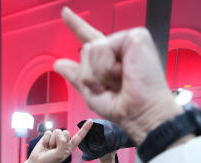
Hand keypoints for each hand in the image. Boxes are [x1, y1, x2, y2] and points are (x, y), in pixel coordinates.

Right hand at [26, 124, 89, 162]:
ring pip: (56, 131)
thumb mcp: (60, 154)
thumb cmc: (50, 161)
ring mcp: (56, 138)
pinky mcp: (48, 136)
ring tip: (49, 148)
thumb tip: (59, 133)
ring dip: (52, 141)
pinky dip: (46, 140)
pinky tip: (45, 145)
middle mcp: (64, 141)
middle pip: (66, 132)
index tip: (91, 120)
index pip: (79, 136)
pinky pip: (48, 132)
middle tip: (54, 149)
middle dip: (59, 140)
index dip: (85, 128)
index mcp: (70, 146)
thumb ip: (62, 143)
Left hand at [54, 8, 180, 144]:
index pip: (89, 37)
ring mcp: (128, 40)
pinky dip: (109, 67)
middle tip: (113, 85)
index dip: (76, 25)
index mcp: (110, 58)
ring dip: (101, 72)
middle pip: (86, 50)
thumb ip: (76, 75)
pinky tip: (125, 72)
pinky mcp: (136, 37)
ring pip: (93, 49)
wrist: (141, 113)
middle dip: (92, 74)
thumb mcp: (92, 93)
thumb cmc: (124, 107)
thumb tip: (58, 64)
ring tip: (120, 80)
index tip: (65, 12)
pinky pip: (104, 48)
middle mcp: (119, 46)